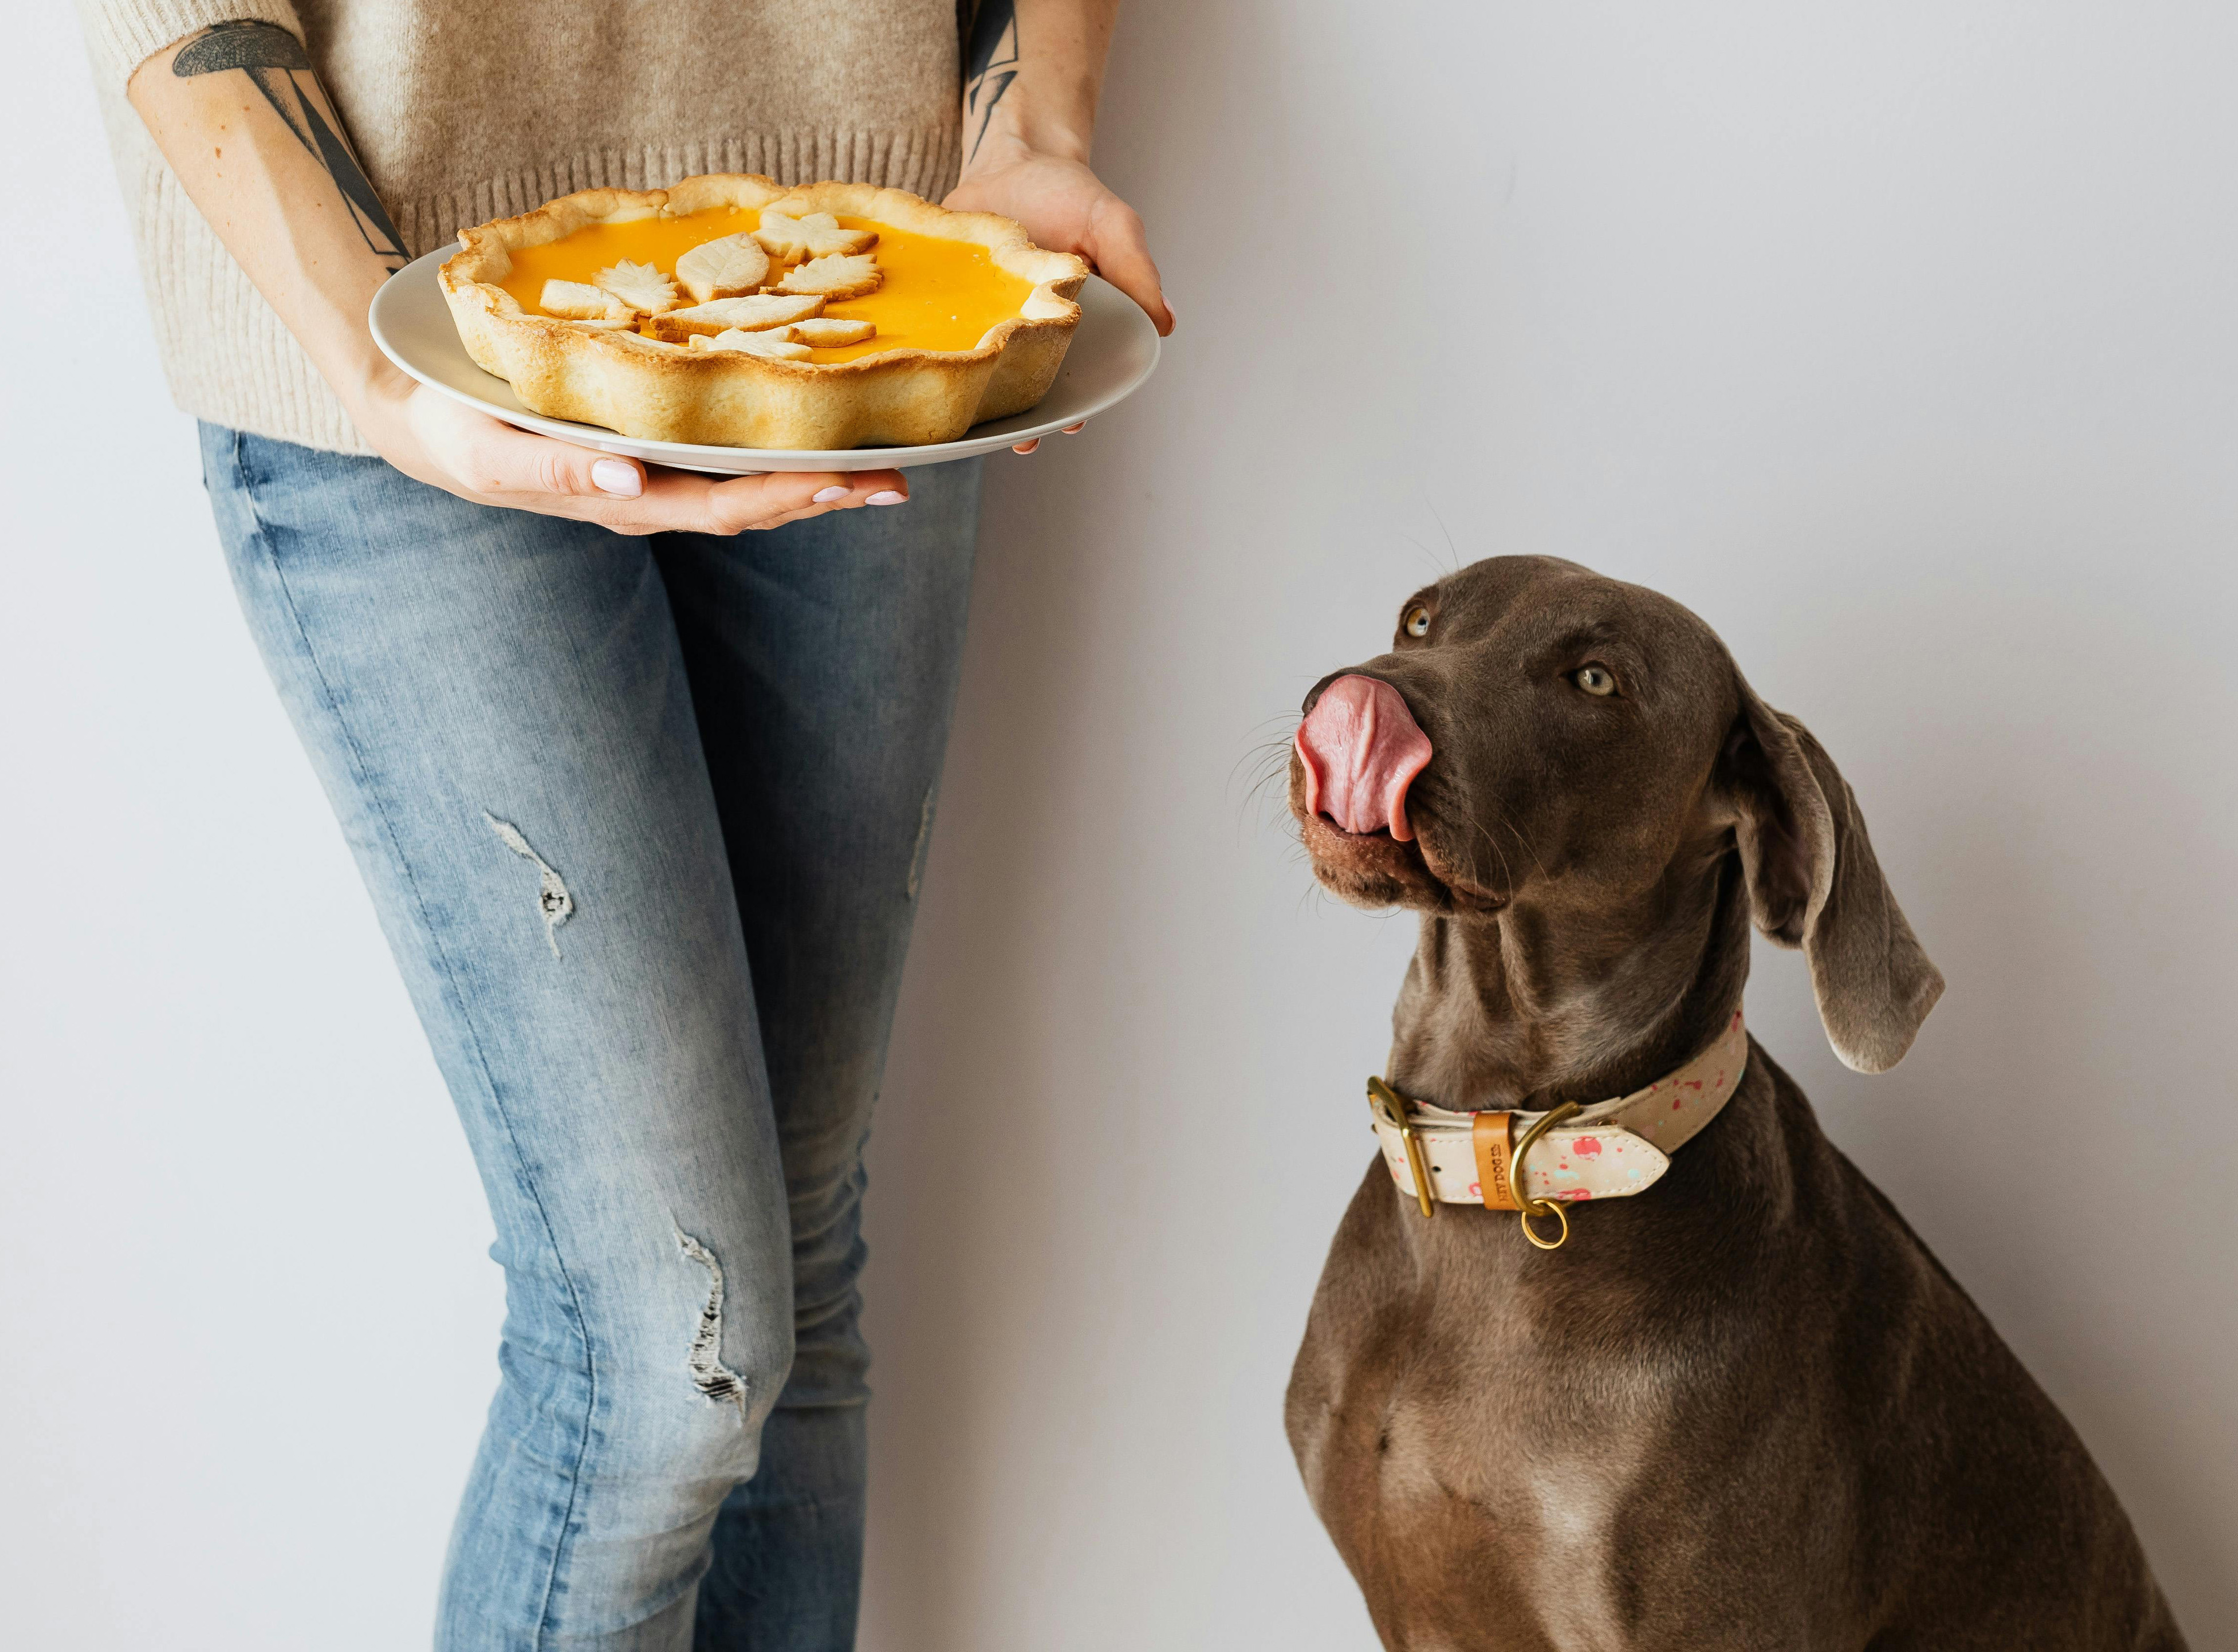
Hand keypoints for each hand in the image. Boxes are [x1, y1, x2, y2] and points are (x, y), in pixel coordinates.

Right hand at [347, 368, 909, 533]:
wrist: (426, 419)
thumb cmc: (456, 432)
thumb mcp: (492, 453)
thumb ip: (557, 473)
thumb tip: (630, 482)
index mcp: (624, 500)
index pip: (724, 507)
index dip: (789, 499)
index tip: (845, 483)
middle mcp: (652, 495)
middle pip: (757, 505)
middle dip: (827, 496)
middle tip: (898, 481)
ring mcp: (655, 477)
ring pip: (752, 488)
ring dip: (817, 481)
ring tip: (883, 467)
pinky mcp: (652, 450)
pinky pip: (728, 459)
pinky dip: (779, 454)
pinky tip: (818, 435)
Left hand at [946, 138, 1169, 455]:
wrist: (1010, 156)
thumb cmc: (1067, 192)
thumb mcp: (1110, 225)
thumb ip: (1136, 271)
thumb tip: (1165, 322)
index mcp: (1075, 322)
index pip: (1081, 374)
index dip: (1077, 402)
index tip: (1070, 424)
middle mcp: (1030, 329)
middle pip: (1030, 383)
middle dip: (1028, 414)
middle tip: (1024, 436)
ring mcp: (987, 319)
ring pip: (985, 372)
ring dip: (984, 399)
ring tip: (982, 421)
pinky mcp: (949, 303)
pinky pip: (942, 339)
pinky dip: (939, 358)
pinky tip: (937, 376)